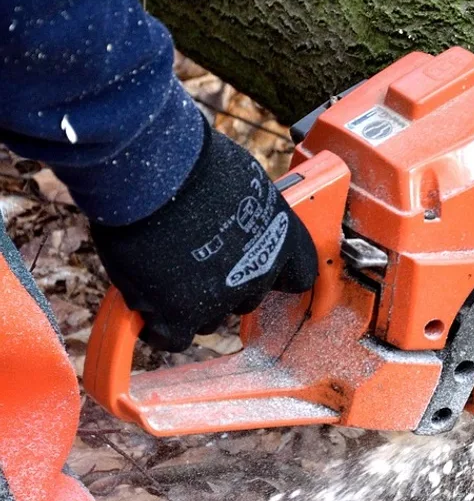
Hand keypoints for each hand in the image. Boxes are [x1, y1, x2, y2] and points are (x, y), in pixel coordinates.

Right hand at [91, 126, 316, 351]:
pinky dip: (160, 326)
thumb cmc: (193, 164)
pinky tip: (148, 308)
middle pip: (247, 297)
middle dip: (225, 285)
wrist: (154, 175)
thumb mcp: (243, 182)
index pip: (298, 275)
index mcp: (284, 239)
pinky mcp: (181, 314)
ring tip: (163, 273)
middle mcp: (260, 273)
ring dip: (190, 303)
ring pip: (210, 318)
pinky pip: (174, 337)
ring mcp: (222, 297)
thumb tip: (233, 216)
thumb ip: (246, 213)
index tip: (259, 267)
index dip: (275, 273)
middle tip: (196, 260)